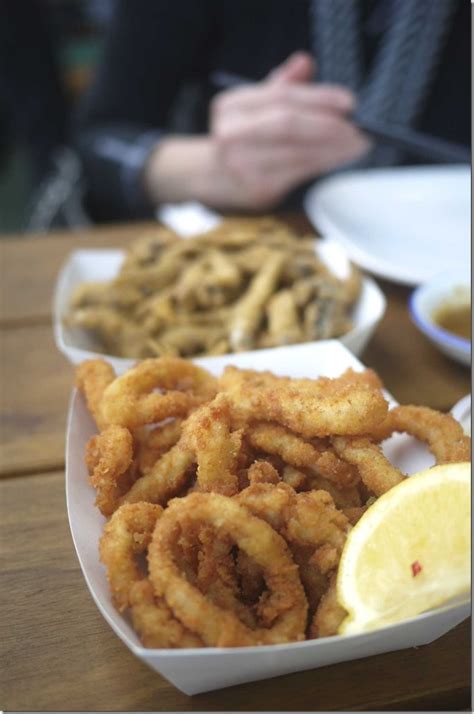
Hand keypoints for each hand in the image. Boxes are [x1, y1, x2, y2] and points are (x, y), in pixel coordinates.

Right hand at [208, 51, 370, 209]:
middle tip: (358, 127)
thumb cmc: (240, 139)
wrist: (211, 178)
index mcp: (232, 105)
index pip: (283, 96)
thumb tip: (305, 62)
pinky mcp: (257, 189)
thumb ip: (280, 85)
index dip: (320, 97)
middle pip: (289, 123)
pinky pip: (299, 174)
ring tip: (357, 144)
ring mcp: (242, 164)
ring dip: (335, 149)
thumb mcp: (253, 106)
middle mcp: (232, 133)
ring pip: (298, 152)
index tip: (349, 103)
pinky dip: (324, 165)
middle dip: (329, 125)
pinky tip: (339, 159)